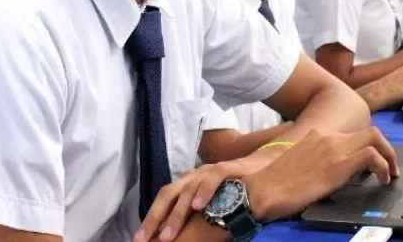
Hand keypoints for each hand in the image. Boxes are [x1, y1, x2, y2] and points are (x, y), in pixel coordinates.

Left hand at [135, 152, 273, 241]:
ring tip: (167, 236)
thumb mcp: (209, 202)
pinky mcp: (229, 168)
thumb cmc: (234, 190)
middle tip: (144, 239)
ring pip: (187, 189)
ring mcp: (210, 171)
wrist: (262, 169)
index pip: (164, 198)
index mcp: (187, 182)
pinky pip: (214, 178)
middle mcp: (194, 175)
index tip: (140, 238)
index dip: (151, 218)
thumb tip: (171, 233)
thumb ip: (192, 214)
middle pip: (168, 193)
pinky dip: (204, 192)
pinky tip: (198, 207)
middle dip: (154, 218)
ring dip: (176, 214)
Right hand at [244, 128, 399, 222]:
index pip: (350, 134)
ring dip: (388, 155)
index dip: (366, 146)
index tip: (372, 162)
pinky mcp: (338, 164)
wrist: (260, 189)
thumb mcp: (297, 165)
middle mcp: (326, 137)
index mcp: (316, 136)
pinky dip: (383, 166)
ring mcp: (333, 148)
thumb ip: (315, 161)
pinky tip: (381, 180)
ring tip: (390, 173)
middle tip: (389, 166)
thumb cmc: (273, 184)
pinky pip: (372, 157)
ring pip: (375, 138)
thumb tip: (329, 172)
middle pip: (368, 131)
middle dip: (385, 147)